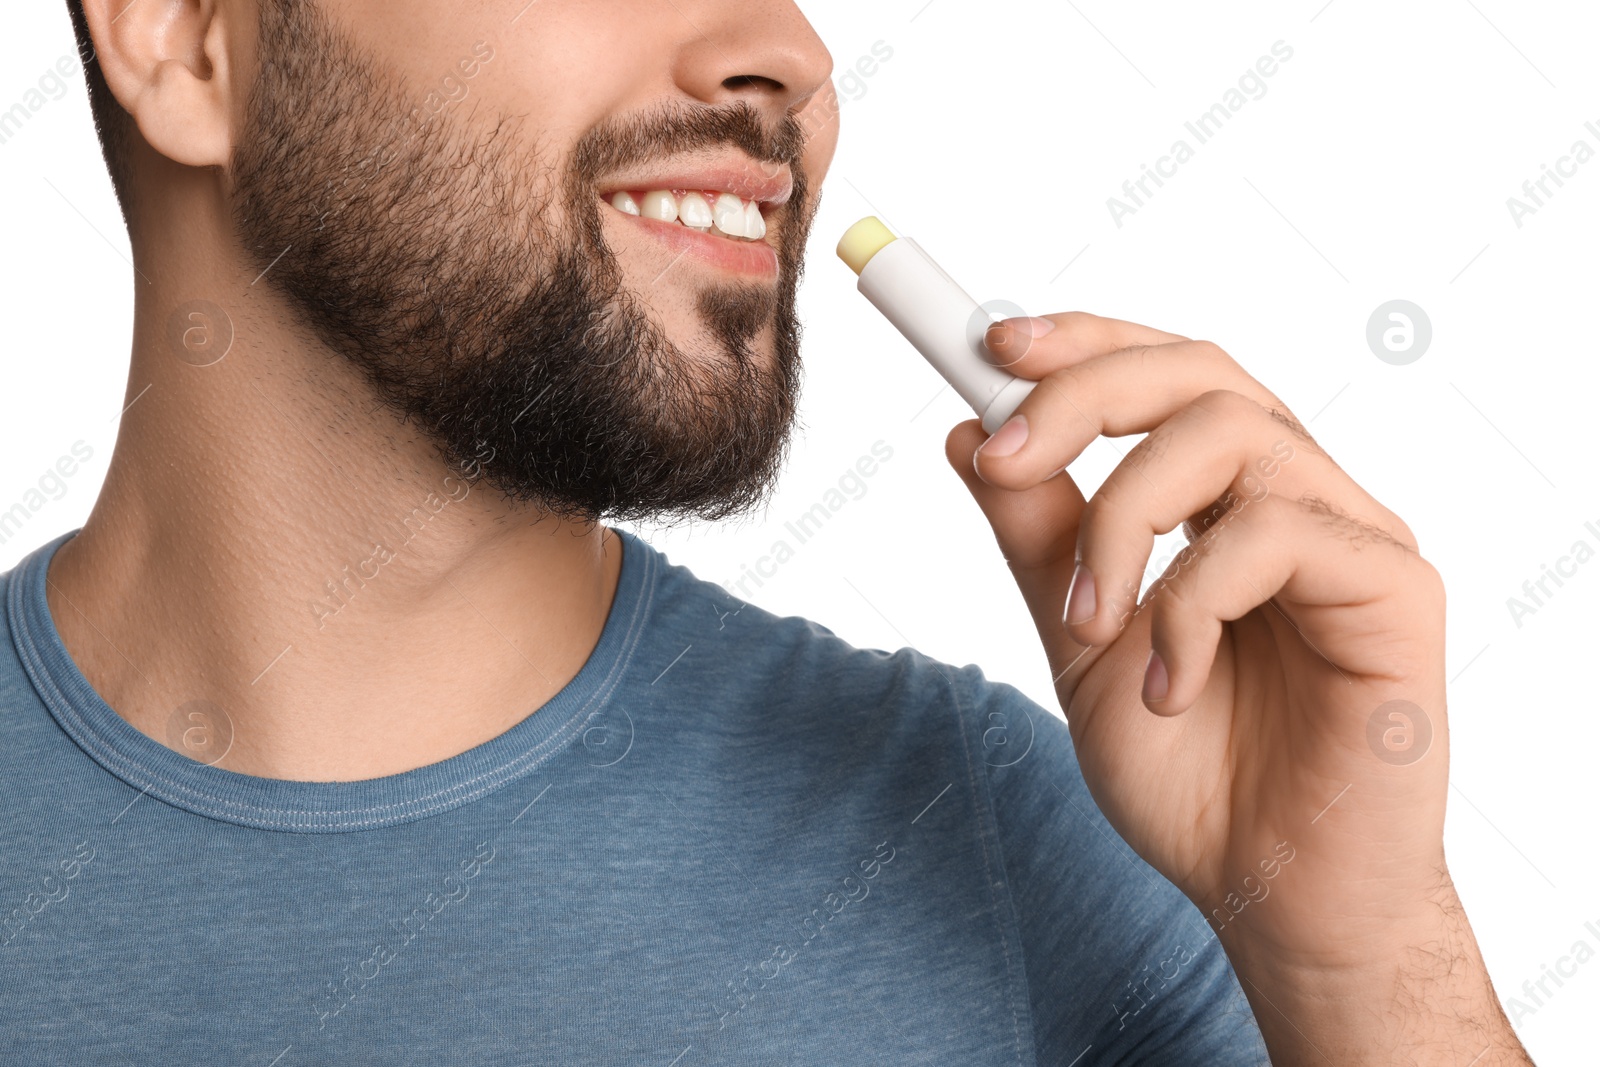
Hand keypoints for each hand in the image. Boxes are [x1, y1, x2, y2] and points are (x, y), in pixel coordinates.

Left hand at [945, 312, 1528, 1063]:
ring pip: (1233, 436)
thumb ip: (1041, 539)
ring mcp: (1352, 535)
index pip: (1166, 374)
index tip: (990, 343)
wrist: (1264, 893)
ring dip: (1126, 522)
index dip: (1085, 341)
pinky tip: (1169, 683)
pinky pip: (1277, 534)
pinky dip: (1192, 603)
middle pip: (1203, 371)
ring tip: (1092, 626)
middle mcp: (1297, 498)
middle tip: (1005, 457)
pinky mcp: (1397, 587)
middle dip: (1084, 395)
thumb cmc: (1189, 774)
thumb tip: (972, 433)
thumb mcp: (1079, 639)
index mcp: (1226, 500)